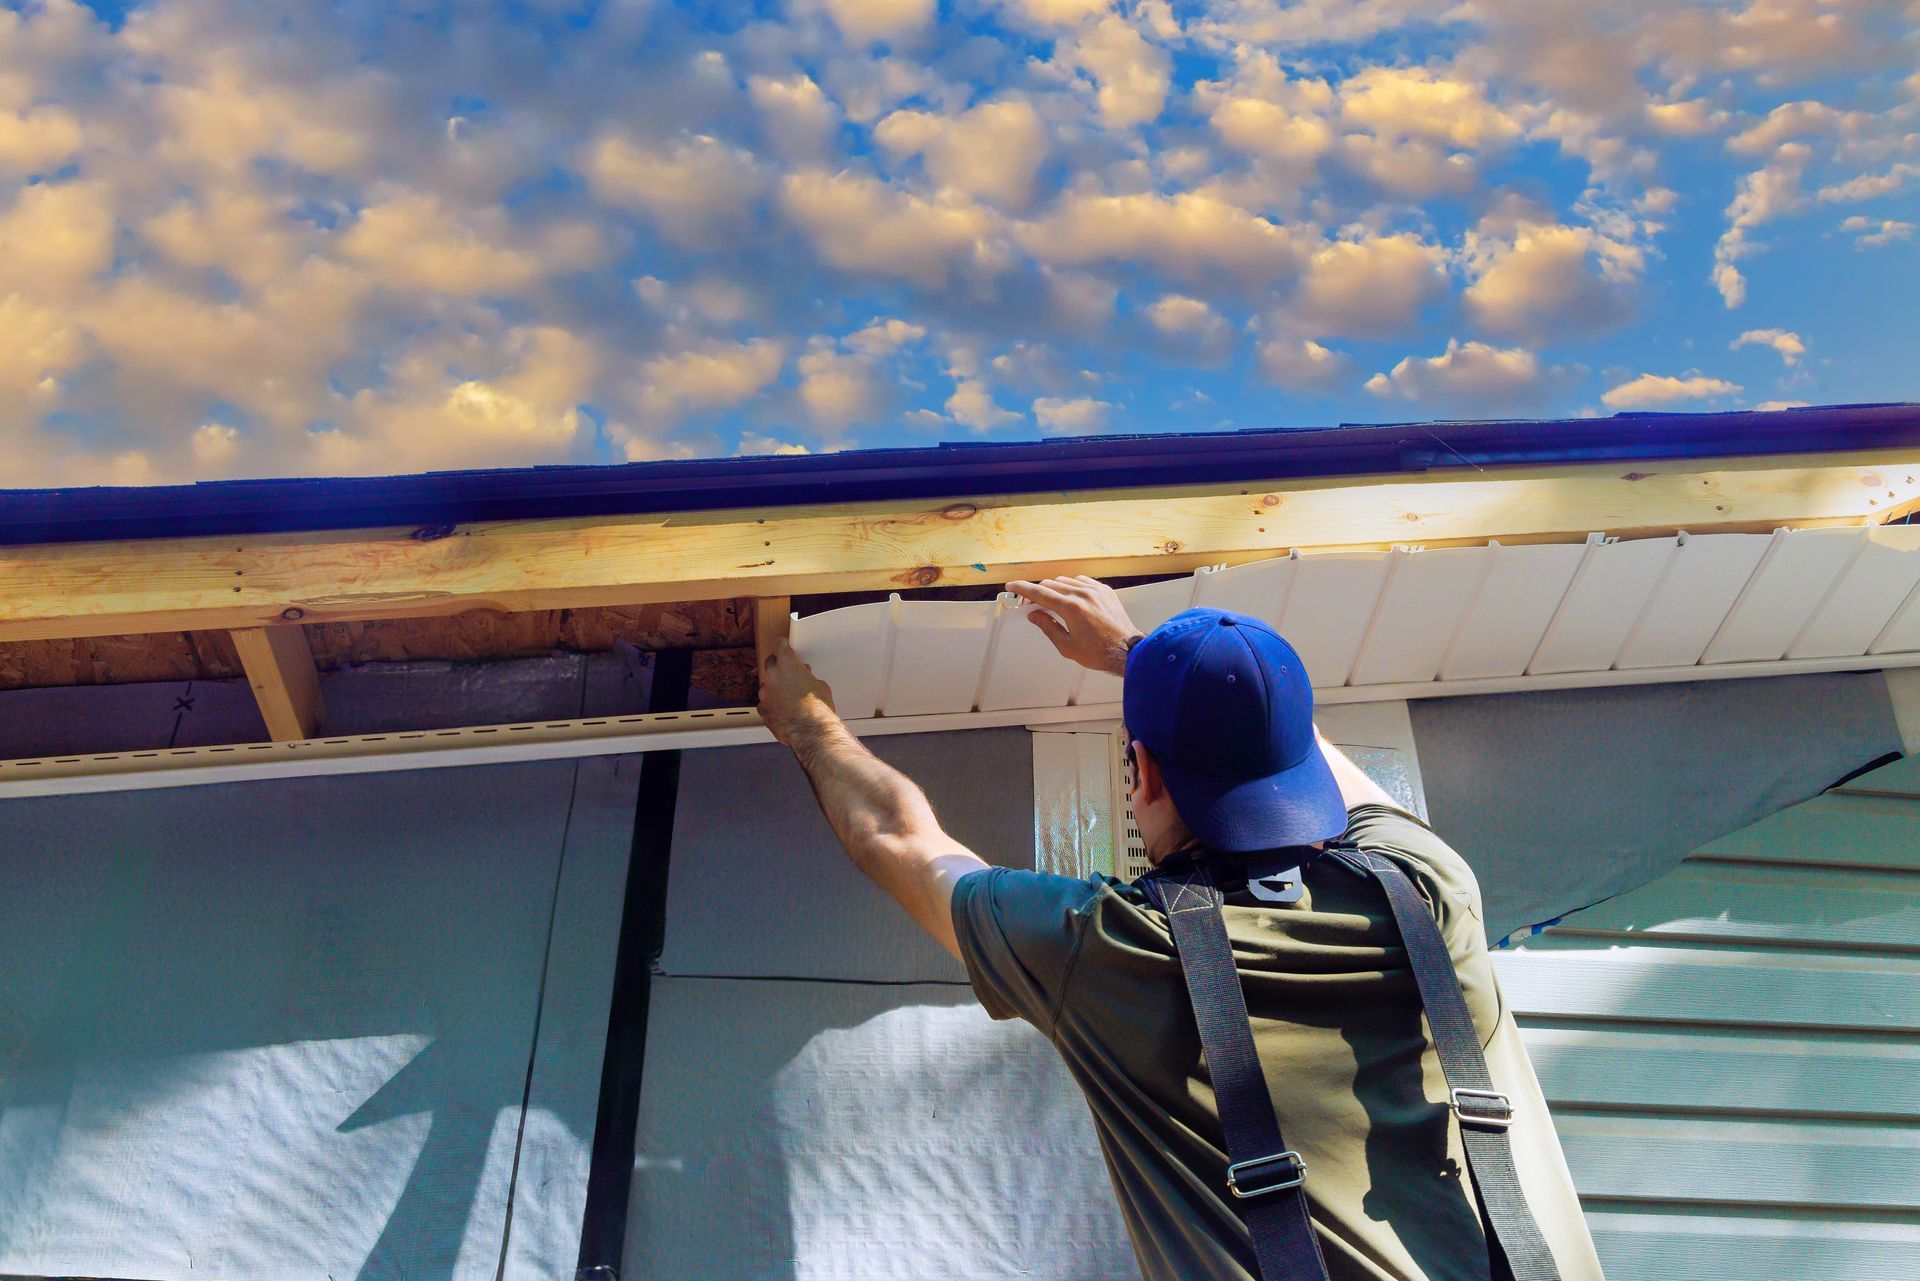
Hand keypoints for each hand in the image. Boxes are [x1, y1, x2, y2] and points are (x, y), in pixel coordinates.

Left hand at [757, 638, 838, 745]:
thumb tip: (806, 681)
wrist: (811, 732)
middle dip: (779, 667)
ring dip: (776, 687)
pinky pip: (765, 702)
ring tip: (789, 697)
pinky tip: (784, 710)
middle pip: (770, 663)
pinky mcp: (762, 709)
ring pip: (767, 684)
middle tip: (789, 673)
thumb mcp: (820, 686)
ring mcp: (765, 693)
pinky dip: (772, 704)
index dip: (782, 644)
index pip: (779, 644)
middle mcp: (773, 676)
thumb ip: (807, 678)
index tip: (783, 645)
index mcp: (788, 664)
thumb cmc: (818, 710)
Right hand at [1006, 575, 1142, 675]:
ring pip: (1065, 581)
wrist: (1127, 650)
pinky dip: (1071, 586)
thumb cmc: (1101, 652)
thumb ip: (1048, 627)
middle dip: (1037, 592)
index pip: (1040, 593)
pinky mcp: (1104, 590)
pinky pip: (1081, 581)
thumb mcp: (1067, 646)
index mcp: (1072, 608)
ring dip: (1053, 589)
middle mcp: (1083, 594)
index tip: (1012, 586)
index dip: (1023, 589)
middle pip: (1050, 585)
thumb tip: (1035, 615)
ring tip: (1050, 603)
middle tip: (1030, 603)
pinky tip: (1069, 596)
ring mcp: (1095, 590)